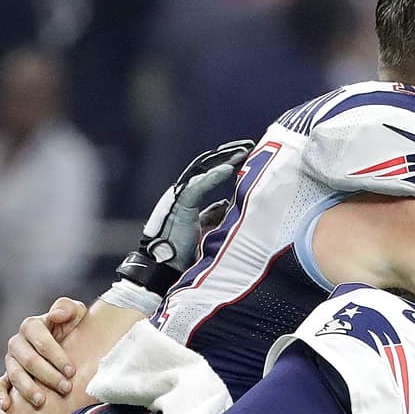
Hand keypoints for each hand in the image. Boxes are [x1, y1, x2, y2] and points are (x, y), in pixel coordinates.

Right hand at [0, 296, 84, 411]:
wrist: (68, 347)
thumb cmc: (73, 330)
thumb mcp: (76, 315)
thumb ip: (67, 308)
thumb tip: (55, 315)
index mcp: (32, 326)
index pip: (41, 341)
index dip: (56, 356)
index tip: (71, 371)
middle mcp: (18, 342)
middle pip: (29, 360)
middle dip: (48, 375)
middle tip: (65, 388)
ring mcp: (11, 360)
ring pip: (15, 374)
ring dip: (28, 388)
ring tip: (42, 401)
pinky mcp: (7, 377)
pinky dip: (0, 395)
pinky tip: (7, 407)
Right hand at [115, 138, 254, 296]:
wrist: (165, 268)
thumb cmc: (183, 252)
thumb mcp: (206, 229)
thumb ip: (214, 214)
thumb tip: (227, 203)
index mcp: (190, 198)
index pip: (210, 172)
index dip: (227, 161)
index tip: (247, 153)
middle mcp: (184, 193)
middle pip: (208, 166)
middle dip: (228, 154)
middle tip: (249, 145)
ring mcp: (180, 197)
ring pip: (203, 170)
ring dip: (224, 159)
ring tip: (243, 151)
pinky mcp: (179, 205)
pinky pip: (197, 186)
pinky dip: (213, 177)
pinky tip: (229, 169)